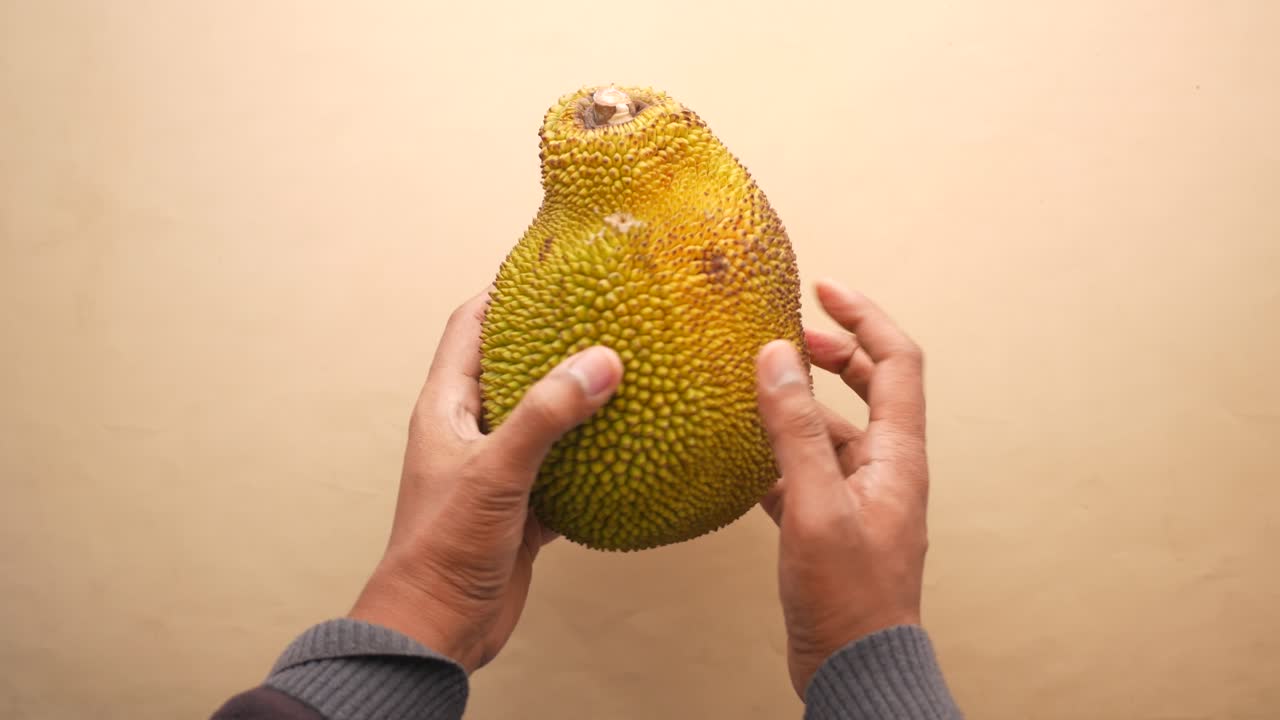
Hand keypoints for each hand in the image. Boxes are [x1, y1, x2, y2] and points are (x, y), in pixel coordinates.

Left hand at [349, 288, 623, 672]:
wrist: (437, 629)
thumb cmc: (442, 549)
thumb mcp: (495, 472)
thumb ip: (546, 416)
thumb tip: (601, 361)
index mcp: (446, 409)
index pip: (468, 328)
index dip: (500, 291)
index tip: (544, 265)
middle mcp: (470, 432)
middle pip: (513, 366)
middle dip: (553, 339)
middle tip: (602, 312)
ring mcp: (497, 469)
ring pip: (543, 418)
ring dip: (578, 398)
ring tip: (627, 368)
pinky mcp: (521, 506)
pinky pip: (564, 467)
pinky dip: (593, 454)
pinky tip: (631, 443)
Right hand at [755, 279, 929, 697]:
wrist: (854, 669)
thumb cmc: (848, 598)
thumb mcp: (816, 505)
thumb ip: (796, 431)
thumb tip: (778, 358)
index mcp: (897, 455)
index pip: (896, 361)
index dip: (863, 317)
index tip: (823, 288)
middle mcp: (885, 469)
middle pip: (868, 387)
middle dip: (830, 353)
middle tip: (784, 334)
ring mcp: (858, 496)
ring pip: (831, 430)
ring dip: (798, 404)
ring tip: (752, 387)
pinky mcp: (831, 524)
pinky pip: (806, 470)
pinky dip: (779, 452)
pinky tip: (742, 454)